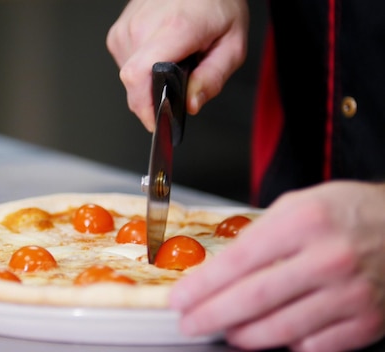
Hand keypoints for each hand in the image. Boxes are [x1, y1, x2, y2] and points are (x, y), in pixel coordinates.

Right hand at [106, 0, 248, 130]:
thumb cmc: (216, 4)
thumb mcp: (232, 45)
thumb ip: (212, 78)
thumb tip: (191, 104)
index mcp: (173, 29)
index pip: (138, 77)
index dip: (144, 107)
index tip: (156, 121)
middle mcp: (143, 27)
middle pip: (134, 84)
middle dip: (155, 95)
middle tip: (180, 79)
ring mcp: (126, 28)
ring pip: (129, 76)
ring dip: (149, 79)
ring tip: (172, 57)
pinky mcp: (118, 31)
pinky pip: (125, 64)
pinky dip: (143, 66)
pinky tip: (160, 50)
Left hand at [169, 181, 384, 350]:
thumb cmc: (348, 212)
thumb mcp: (298, 205)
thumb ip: (260, 235)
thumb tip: (221, 268)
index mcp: (303, 222)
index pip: (237, 262)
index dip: (202, 286)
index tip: (180, 298)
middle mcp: (327, 259)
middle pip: (252, 300)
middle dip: (211, 316)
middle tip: (190, 323)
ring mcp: (350, 293)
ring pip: (280, 329)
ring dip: (243, 335)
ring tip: (227, 331)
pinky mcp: (367, 320)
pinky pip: (315, 346)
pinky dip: (290, 344)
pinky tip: (277, 334)